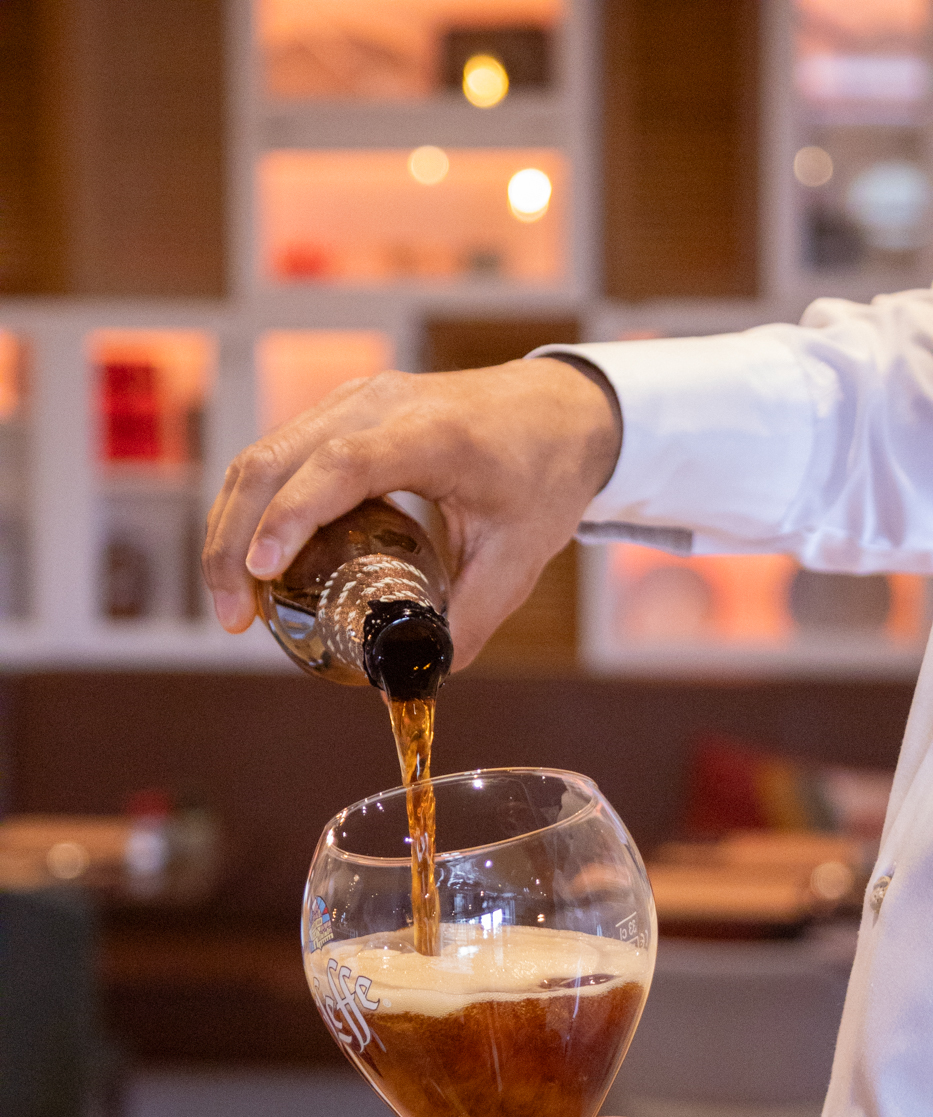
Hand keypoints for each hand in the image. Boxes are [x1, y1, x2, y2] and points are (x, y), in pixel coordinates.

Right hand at [202, 357, 619, 667]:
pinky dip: (255, 508)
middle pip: (274, 461)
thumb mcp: (520, 556)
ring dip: (233, 528)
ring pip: (262, 456)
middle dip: (235, 541)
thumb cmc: (544, 474)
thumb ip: (468, 620)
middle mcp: (380, 404)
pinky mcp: (341, 411)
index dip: (292, 517)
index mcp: (432, 433)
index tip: (261, 574)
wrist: (560, 408)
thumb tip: (413, 679)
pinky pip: (279, 456)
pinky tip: (258, 565)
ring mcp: (354, 401)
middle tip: (235, 618)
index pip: (341, 466)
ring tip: (236, 603)